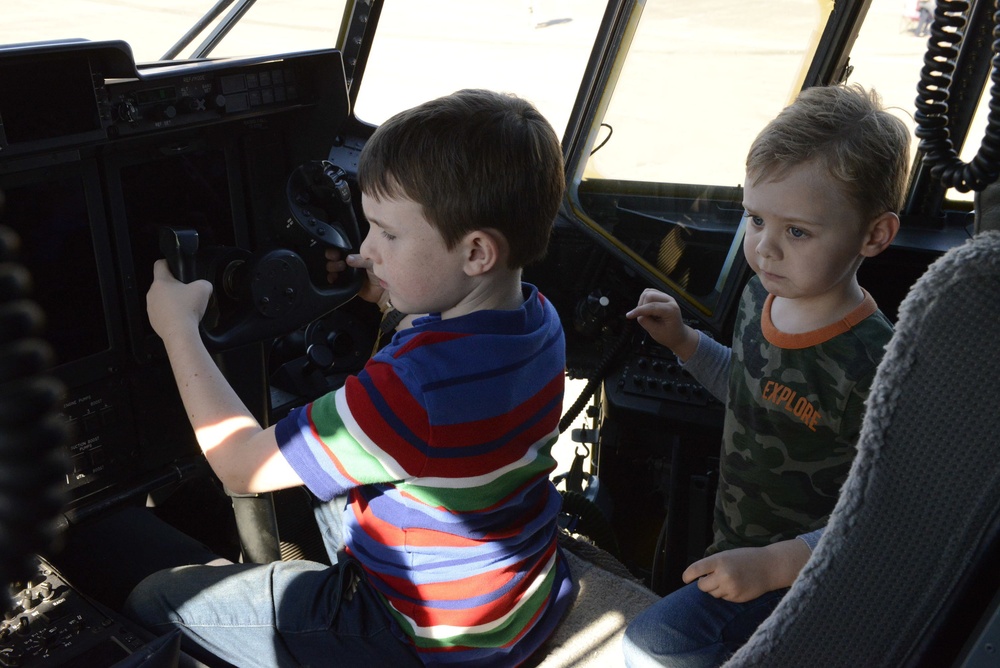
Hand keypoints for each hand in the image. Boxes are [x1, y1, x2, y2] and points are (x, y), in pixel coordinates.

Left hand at [146, 259, 213, 340]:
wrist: (180, 332)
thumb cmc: (187, 310)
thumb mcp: (203, 289)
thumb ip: (204, 283)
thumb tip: (204, 286)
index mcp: (161, 282)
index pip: (159, 265)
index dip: (167, 263)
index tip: (172, 266)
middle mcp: (152, 293)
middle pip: (162, 284)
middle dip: (174, 286)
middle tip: (187, 291)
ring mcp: (151, 308)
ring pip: (161, 299)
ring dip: (171, 301)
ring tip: (184, 307)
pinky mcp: (153, 320)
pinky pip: (162, 313)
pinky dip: (170, 314)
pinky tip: (181, 317)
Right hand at [324, 248, 383, 304]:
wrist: (383, 291)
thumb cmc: (380, 273)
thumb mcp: (371, 262)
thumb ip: (360, 260)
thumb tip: (348, 259)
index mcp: (355, 256)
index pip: (341, 251)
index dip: (335, 251)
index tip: (334, 254)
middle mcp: (349, 265)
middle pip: (335, 260)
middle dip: (333, 261)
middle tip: (340, 264)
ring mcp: (346, 274)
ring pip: (333, 270)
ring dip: (331, 269)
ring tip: (336, 271)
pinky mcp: (345, 284)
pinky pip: (335, 281)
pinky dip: (332, 280)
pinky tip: (332, 278)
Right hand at [625, 288, 698, 359]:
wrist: (678, 335)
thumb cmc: (669, 335)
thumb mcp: (656, 332)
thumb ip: (645, 321)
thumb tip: (637, 313)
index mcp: (671, 310)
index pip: (651, 306)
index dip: (638, 311)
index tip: (629, 316)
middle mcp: (670, 300)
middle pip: (649, 295)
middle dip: (641, 306)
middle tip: (642, 317)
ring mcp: (666, 297)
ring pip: (648, 292)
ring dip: (642, 302)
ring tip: (646, 314)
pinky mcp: (662, 296)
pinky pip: (649, 292)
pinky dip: (644, 300)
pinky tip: (647, 309)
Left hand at [682, 540, 810, 602]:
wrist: (769, 567)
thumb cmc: (746, 558)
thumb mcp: (727, 555)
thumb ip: (712, 564)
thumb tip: (696, 577)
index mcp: (719, 561)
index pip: (695, 570)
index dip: (687, 576)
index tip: (685, 579)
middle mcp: (724, 575)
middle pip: (701, 586)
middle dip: (703, 583)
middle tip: (710, 578)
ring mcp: (731, 588)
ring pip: (712, 594)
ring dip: (715, 588)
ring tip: (727, 579)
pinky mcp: (737, 598)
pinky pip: (724, 598)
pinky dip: (726, 593)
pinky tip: (736, 585)